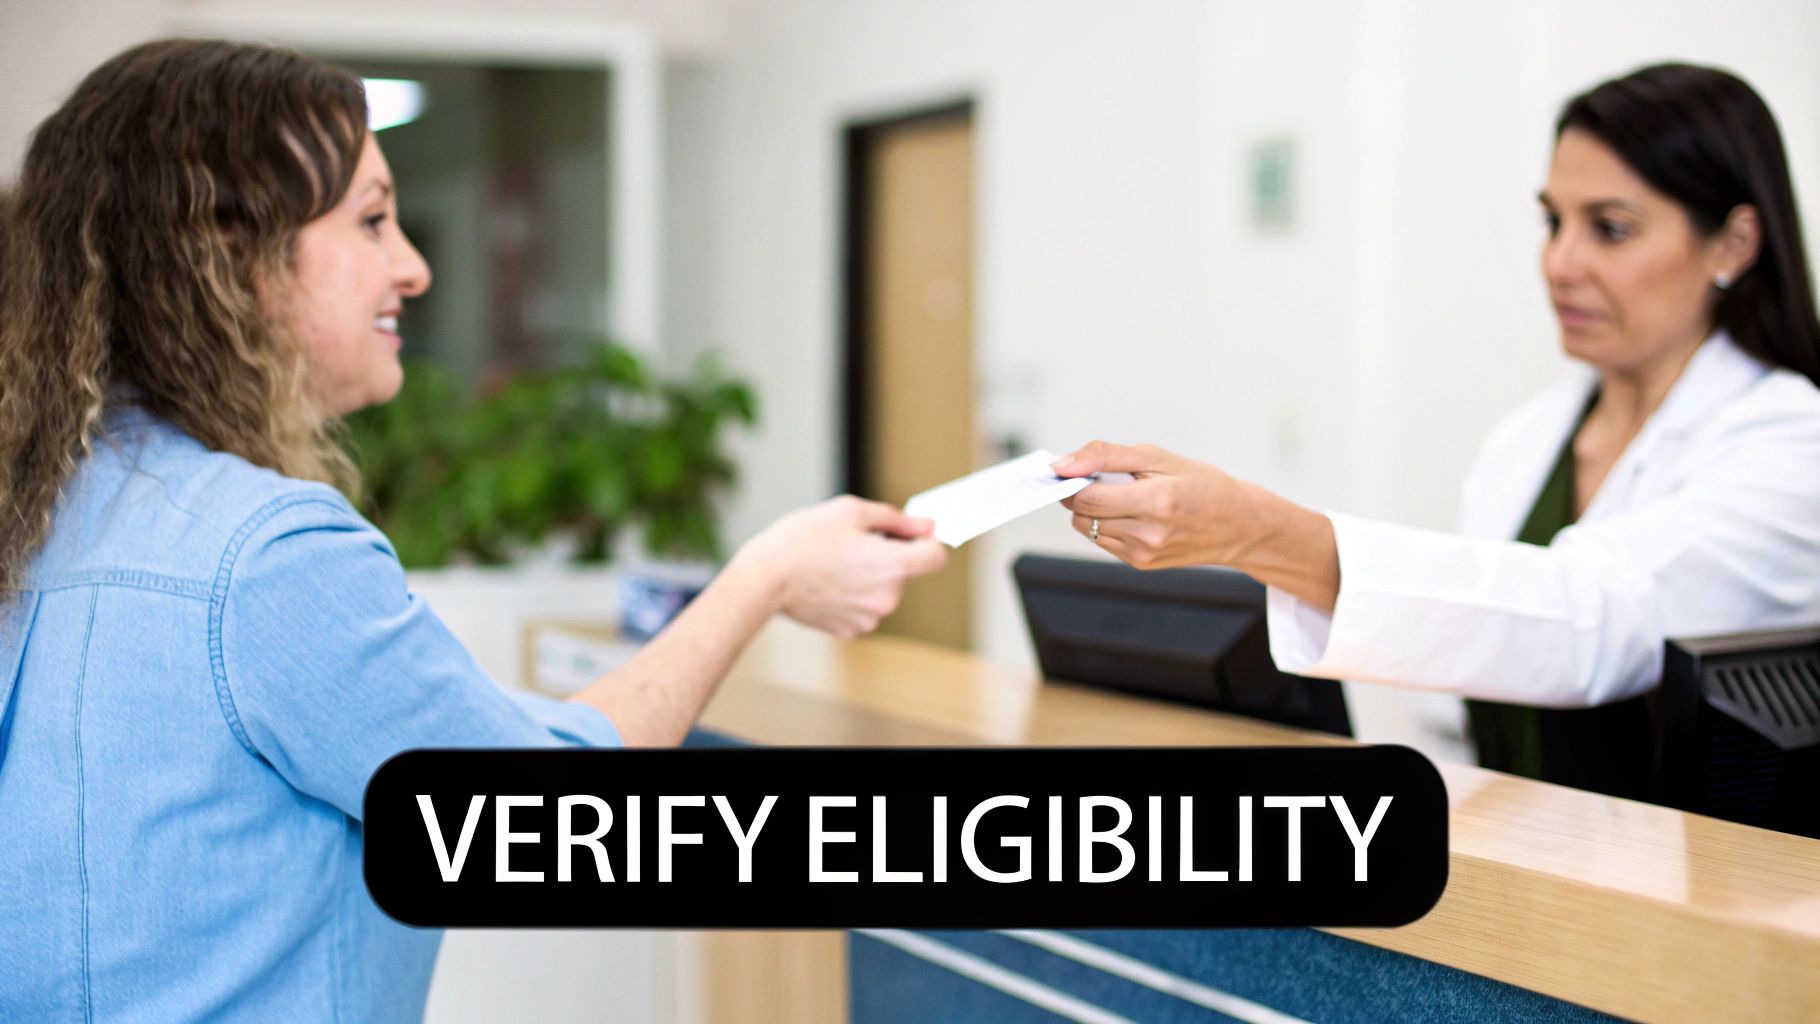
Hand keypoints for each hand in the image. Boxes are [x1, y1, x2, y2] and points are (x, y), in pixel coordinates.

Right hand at [735, 495, 948, 638]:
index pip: (937, 557)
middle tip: (852, 544)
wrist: (765, 578)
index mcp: (892, 566)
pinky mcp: (850, 631)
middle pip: (905, 573)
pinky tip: (828, 583)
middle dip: (887, 557)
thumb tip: (926, 526)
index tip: (910, 535)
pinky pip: (863, 608)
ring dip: (869, 577)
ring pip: (883, 591)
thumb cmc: (803, 539)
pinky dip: (852, 596)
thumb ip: (897, 520)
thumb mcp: (852, 512)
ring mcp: (869, 618)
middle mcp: (887, 598)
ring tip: (835, 563)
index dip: (927, 542)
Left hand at [1052, 441, 1339, 608]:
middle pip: (1081, 514)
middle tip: (1099, 478)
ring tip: (1121, 495)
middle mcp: (1149, 533)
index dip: (1071, 481)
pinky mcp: (1141, 563)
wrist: (1239, 526)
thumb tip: (1062, 464)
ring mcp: (1144, 553)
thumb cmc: (1201, 484)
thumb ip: (1106, 456)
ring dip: (1091, 509)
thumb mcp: (1158, 457)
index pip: (1086, 496)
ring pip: (1086, 528)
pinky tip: (1131, 513)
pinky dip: (1106, 523)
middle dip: (1079, 493)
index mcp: (1157, 501)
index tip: (1070, 469)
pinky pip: (1102, 540)